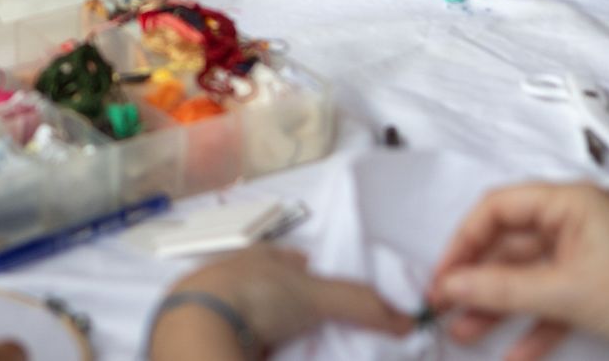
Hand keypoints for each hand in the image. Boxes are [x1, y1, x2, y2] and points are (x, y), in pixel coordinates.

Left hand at [150, 246, 411, 360]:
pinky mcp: (209, 341)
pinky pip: (246, 346)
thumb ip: (362, 305)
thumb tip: (409, 320)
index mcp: (258, 256)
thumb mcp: (316, 294)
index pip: (296, 265)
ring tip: (302, 352)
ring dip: (278, 338)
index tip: (341, 305)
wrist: (198, 329)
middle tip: (326, 335)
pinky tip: (272, 358)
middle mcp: (236, 278)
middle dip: (300, 315)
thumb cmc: (255, 295)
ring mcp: (220, 310)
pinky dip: (260, 353)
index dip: (320, 282)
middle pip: (278, 297)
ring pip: (259, 325)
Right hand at [428, 183, 608, 360]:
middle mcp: (574, 221)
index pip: (498, 208)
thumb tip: (453, 285)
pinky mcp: (596, 286)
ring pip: (527, 277)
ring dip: (497, 306)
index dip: (464, 240)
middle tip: (444, 306)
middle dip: (476, 280)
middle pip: (509, 245)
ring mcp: (585, 255)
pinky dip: (533, 325)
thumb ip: (502, 288)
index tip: (444, 275)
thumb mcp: (565, 291)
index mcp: (569, 202)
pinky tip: (513, 353)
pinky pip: (552, 301)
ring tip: (464, 332)